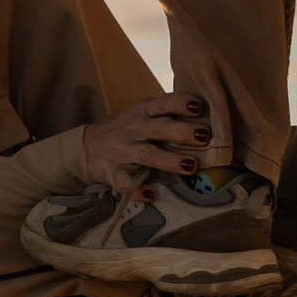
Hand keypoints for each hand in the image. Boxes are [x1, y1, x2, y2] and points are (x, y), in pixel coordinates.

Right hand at [81, 91, 212, 189]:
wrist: (86, 147)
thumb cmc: (127, 130)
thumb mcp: (144, 115)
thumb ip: (169, 116)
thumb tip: (209, 121)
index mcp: (144, 111)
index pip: (164, 102)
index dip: (181, 103)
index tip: (200, 106)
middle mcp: (135, 128)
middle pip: (160, 128)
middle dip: (182, 132)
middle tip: (205, 136)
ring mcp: (124, 151)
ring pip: (147, 154)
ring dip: (169, 160)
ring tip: (190, 166)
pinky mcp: (113, 172)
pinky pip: (125, 181)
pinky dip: (138, 189)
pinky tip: (151, 194)